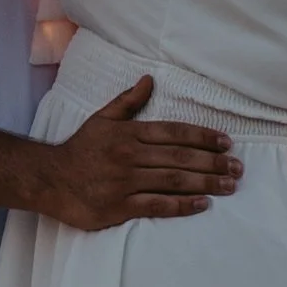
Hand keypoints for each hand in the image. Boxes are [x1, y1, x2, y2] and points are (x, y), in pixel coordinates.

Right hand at [34, 81, 241, 229]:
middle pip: (180, 157)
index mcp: (129, 134)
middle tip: (237, 168)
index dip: (204, 137)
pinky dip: (181, 205)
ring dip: (205, 182)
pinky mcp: (119, 207)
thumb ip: (128, 102)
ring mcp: (125, 182)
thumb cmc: (79, 149)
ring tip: (229, 185)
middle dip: (213, 162)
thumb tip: (149, 79)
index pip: (174, 132)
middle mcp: (130, 156)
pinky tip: (202, 204)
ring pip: (173, 180)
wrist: (48, 179)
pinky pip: (156, 205)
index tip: (227, 143)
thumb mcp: (102, 120)